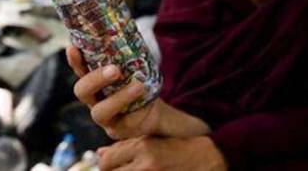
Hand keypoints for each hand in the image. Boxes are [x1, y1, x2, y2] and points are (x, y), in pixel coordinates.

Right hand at [66, 46, 209, 139]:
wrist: (155, 109)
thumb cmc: (140, 82)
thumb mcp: (135, 65)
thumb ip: (128, 50)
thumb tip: (128, 23)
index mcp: (94, 81)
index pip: (79, 69)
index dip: (74, 60)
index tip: (73, 46)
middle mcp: (94, 100)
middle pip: (82, 91)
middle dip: (96, 79)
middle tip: (115, 70)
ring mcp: (105, 118)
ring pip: (100, 111)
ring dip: (119, 98)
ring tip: (138, 85)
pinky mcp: (119, 131)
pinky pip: (124, 123)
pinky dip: (137, 111)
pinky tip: (147, 102)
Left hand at [97, 136, 227, 170]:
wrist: (208, 160)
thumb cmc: (178, 148)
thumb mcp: (153, 140)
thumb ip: (125, 146)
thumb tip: (99, 153)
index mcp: (143, 148)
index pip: (106, 161)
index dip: (106, 163)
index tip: (113, 163)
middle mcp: (145, 165)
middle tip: (123, 167)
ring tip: (133, 167)